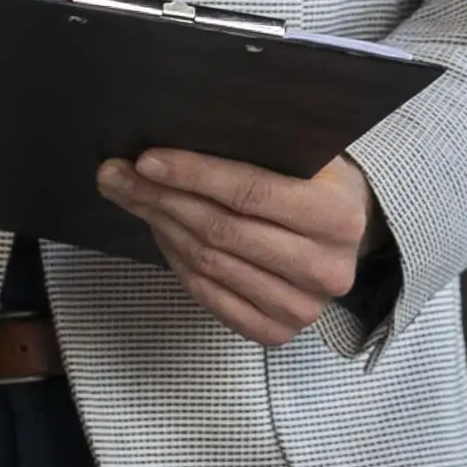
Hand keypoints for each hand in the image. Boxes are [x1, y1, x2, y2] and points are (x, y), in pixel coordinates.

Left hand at [103, 147, 372, 347]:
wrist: (347, 240)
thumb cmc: (319, 185)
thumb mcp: (308, 155)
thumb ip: (259, 145)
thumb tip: (177, 134)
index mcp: (338, 216)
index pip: (251, 192)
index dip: (194, 175)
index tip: (147, 159)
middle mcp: (326, 268)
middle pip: (223, 230)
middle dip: (163, 198)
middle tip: (118, 175)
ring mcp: (302, 307)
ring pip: (210, 263)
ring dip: (162, 227)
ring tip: (131, 197)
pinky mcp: (278, 332)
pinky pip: (209, 297)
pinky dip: (176, 262)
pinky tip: (158, 233)